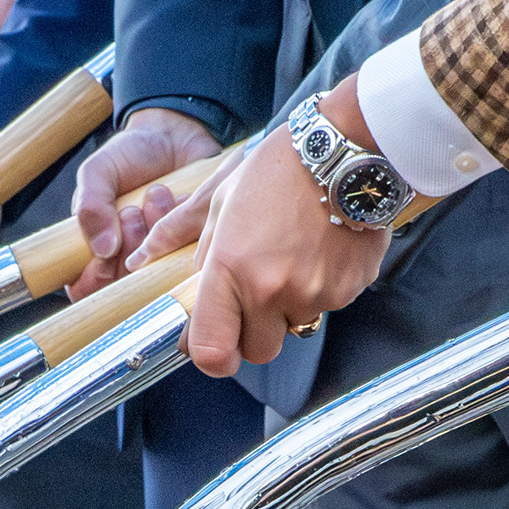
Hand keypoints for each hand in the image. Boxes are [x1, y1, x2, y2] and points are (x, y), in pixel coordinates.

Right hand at [67, 106, 221, 292]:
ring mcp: (161, 253)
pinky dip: (182, 224)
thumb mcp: (98, 171)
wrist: (176, 132)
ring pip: (157, 269)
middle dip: (130, 243)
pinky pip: (189, 252)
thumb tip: (103, 250)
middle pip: (126, 281)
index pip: (86, 288)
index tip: (106, 254)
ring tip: (157, 194)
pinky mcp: (191, 243)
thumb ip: (91, 206)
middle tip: (133, 210)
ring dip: (155, 229)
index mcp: (97, 246)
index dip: (94, 280)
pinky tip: (179, 197)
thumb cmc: (131, 153)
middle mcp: (128, 256)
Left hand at [181, 81, 390, 377]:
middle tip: (257, 293)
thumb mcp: (223, 198)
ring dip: (289, 305)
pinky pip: (327, 306)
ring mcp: (315, 293)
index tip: (212, 348)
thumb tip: (158, 266)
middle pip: (258, 351)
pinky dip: (321, 287)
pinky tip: (321, 249)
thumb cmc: (279, 169)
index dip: (210, 357)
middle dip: (254, 331)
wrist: (346, 150)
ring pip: (295, 326)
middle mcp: (272, 290)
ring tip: (294, 255)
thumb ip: (193, 242)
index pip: (212, 351)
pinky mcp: (351, 288)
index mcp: (231, 269)